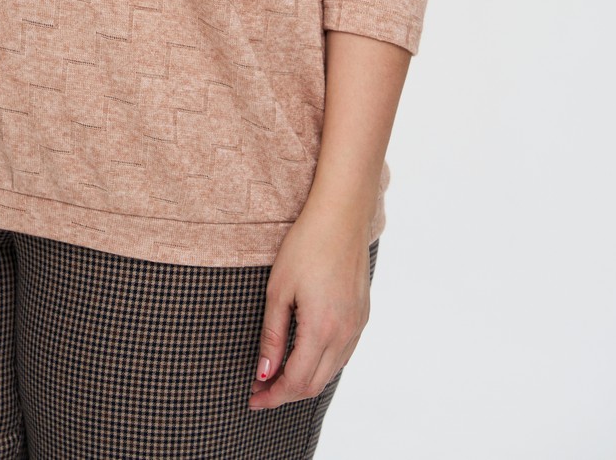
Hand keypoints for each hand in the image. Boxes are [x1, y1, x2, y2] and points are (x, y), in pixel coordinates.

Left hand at [248, 207, 372, 410]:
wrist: (342, 216)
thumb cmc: (305, 246)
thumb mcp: (279, 290)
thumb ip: (272, 336)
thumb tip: (263, 373)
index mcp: (322, 329)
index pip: (296, 381)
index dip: (272, 395)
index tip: (252, 398)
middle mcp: (345, 334)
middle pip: (314, 384)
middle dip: (285, 393)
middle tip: (260, 390)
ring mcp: (358, 325)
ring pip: (331, 371)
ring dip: (305, 380)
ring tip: (278, 374)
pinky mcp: (362, 315)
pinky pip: (343, 354)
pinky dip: (322, 364)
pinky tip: (304, 355)